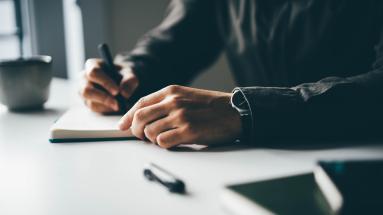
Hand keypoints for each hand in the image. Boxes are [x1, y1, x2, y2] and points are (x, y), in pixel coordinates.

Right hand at [80, 58, 138, 112]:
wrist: (123, 83)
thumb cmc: (124, 75)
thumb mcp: (130, 73)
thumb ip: (130, 79)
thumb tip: (124, 93)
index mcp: (92, 65)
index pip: (94, 72)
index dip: (105, 82)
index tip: (117, 91)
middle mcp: (84, 78)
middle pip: (86, 90)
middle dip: (103, 98)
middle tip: (118, 104)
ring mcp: (83, 91)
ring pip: (90, 102)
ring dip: (106, 106)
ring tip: (120, 105)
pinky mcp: (87, 102)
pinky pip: (95, 108)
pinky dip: (106, 109)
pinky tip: (116, 106)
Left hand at [118, 85, 241, 147]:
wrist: (235, 112)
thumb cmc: (212, 107)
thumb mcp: (187, 96)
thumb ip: (166, 103)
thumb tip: (144, 117)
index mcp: (171, 91)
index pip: (140, 103)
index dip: (128, 116)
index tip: (123, 126)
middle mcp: (173, 102)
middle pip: (140, 118)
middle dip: (136, 130)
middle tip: (142, 137)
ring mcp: (181, 116)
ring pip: (150, 132)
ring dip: (152, 139)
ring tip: (163, 139)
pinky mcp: (188, 131)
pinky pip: (163, 142)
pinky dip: (164, 145)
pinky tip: (173, 142)